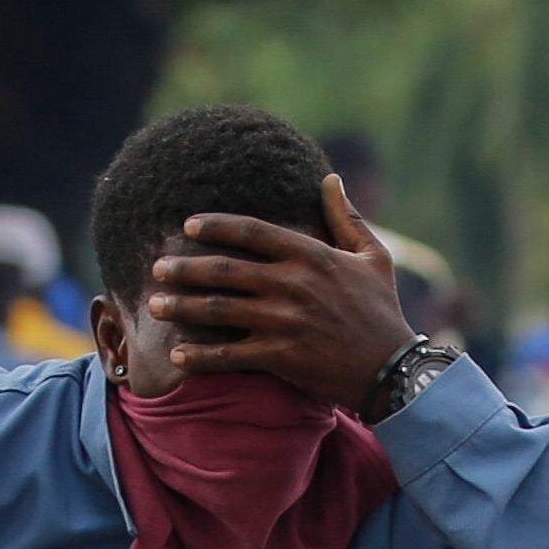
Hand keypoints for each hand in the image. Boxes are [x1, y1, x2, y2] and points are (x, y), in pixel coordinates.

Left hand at [148, 175, 415, 405]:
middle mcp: (292, 285)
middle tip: (157, 268)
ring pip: (219, 310)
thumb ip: (345, 217)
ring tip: (155, 305)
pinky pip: (229, 355)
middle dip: (184, 269)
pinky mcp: (280, 358)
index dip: (215, 226)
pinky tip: (177, 355)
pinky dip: (200, 356)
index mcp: (311, 255)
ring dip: (182, 307)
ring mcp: (284, 322)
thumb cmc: (382, 311)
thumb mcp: (373, 257)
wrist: (393, 370)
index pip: (251, 231)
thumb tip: (329, 178)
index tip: (187, 226)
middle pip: (224, 270)